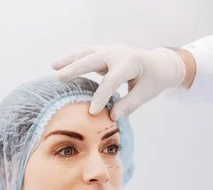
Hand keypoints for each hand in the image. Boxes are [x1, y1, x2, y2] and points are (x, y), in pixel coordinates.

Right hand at [52, 45, 186, 119]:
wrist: (159, 64)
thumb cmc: (153, 80)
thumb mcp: (146, 93)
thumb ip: (130, 104)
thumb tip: (112, 116)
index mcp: (130, 63)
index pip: (111, 81)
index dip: (101, 97)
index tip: (92, 112)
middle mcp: (117, 53)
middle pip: (93, 59)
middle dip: (76, 68)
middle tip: (59, 77)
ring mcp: (110, 50)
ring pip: (86, 52)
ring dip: (69, 59)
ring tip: (53, 66)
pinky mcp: (104, 52)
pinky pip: (87, 53)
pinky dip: (74, 57)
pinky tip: (61, 64)